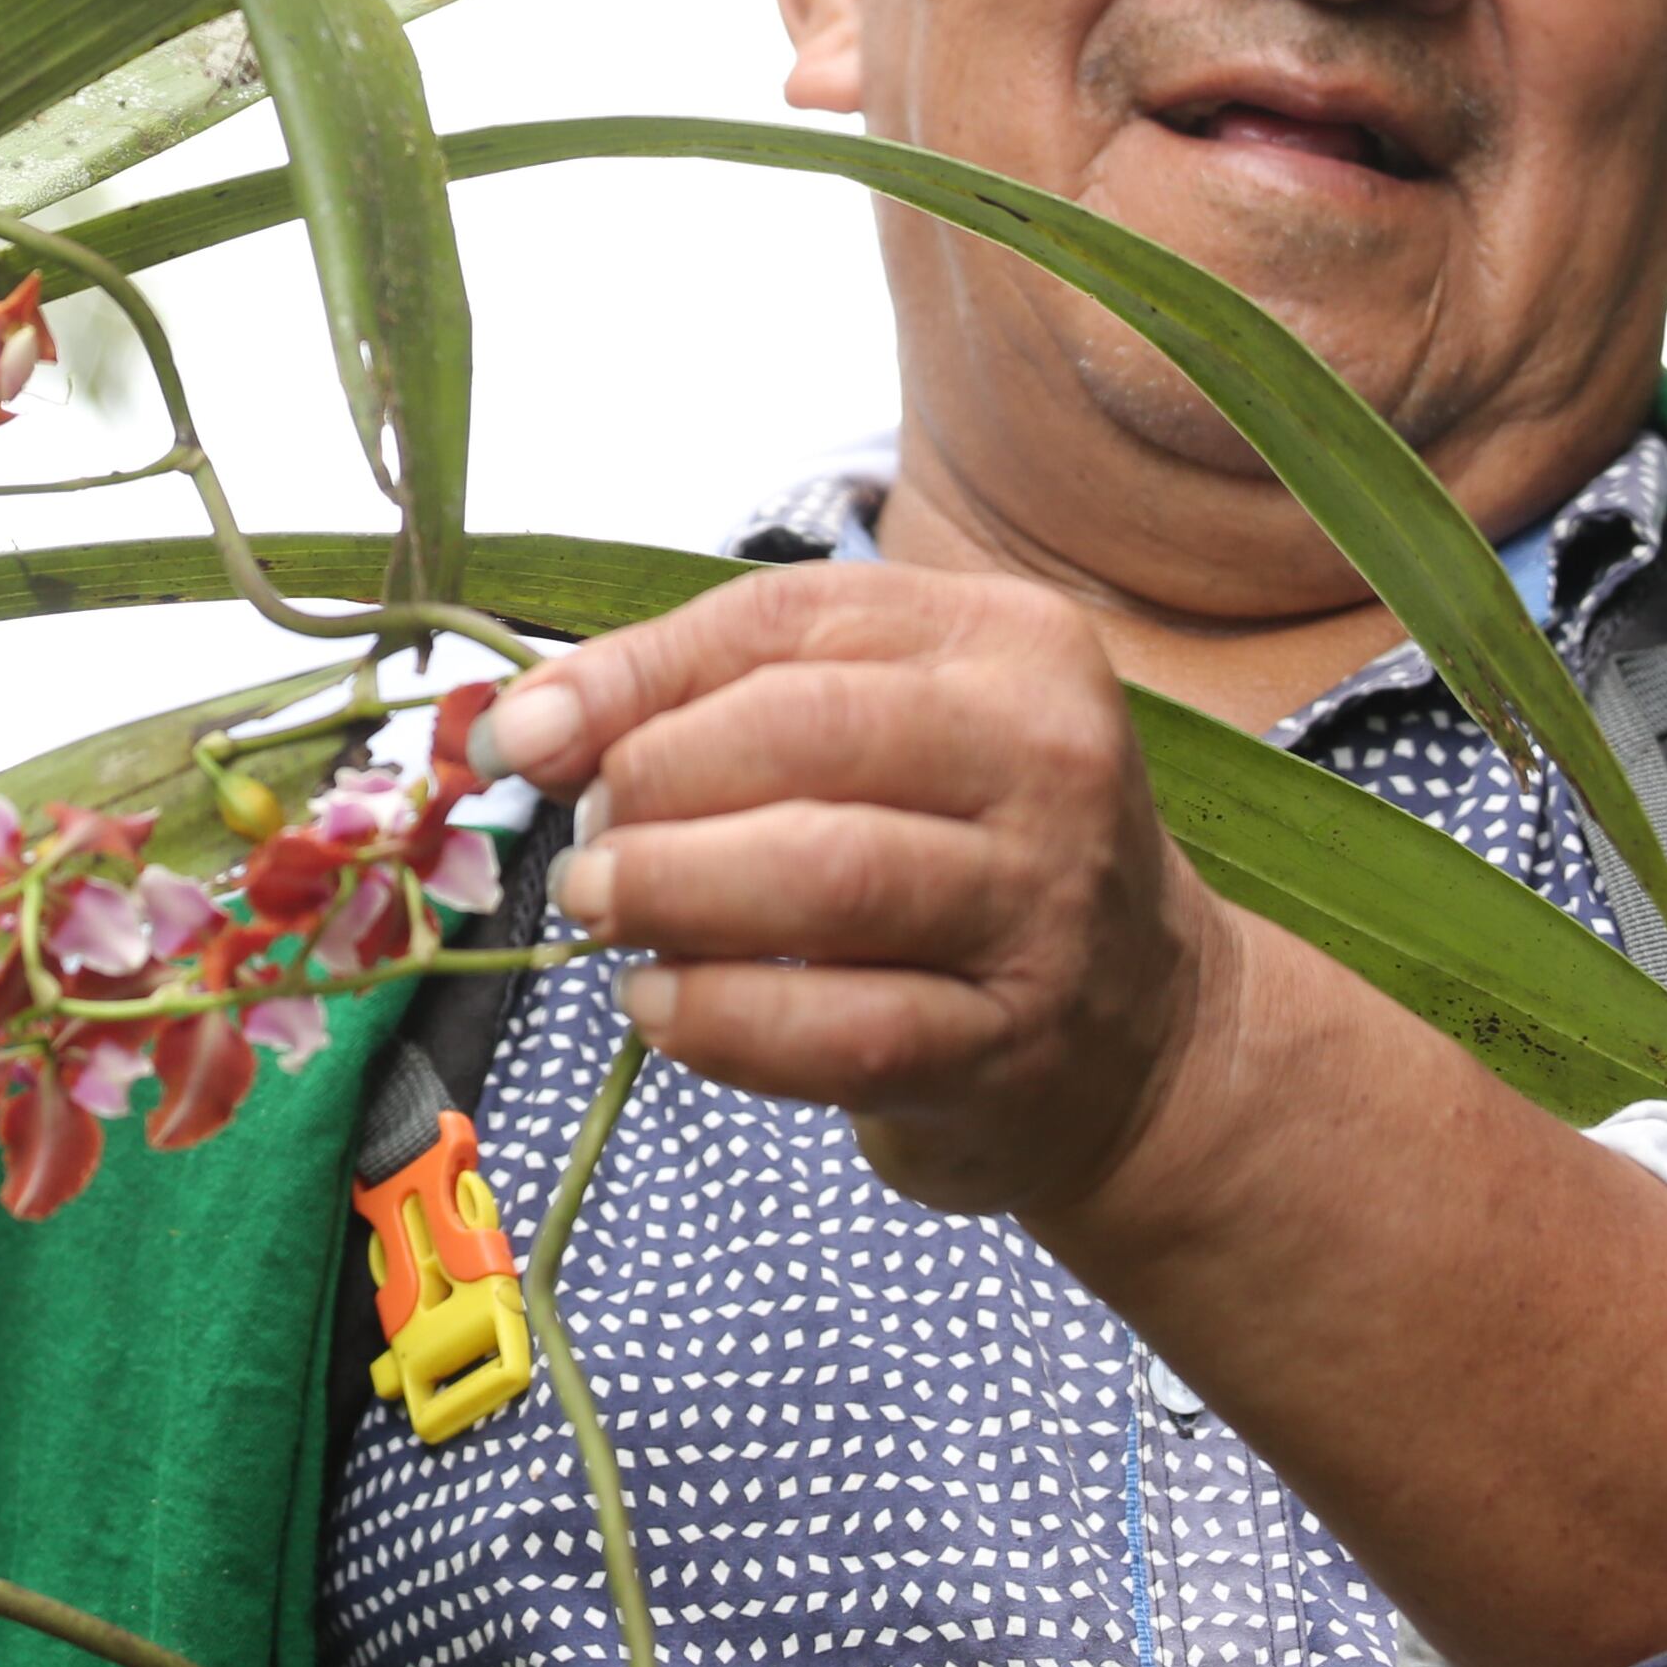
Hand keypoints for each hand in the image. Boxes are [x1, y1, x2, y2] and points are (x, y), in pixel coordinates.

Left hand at [477, 560, 1231, 1217]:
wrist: (1144, 1042)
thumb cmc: (965, 856)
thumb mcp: (876, 734)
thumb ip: (714, 704)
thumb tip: (528, 729)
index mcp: (1003, 642)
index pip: (780, 621)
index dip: (628, 677)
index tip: (523, 739)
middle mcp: (1045, 756)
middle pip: (807, 732)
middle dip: (656, 782)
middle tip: (587, 846)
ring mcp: (1044, 905)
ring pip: (828, 874)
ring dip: (675, 893)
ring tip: (605, 912)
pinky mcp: (1012, 1046)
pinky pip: (839, 1027)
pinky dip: (720, 1019)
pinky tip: (662, 1008)